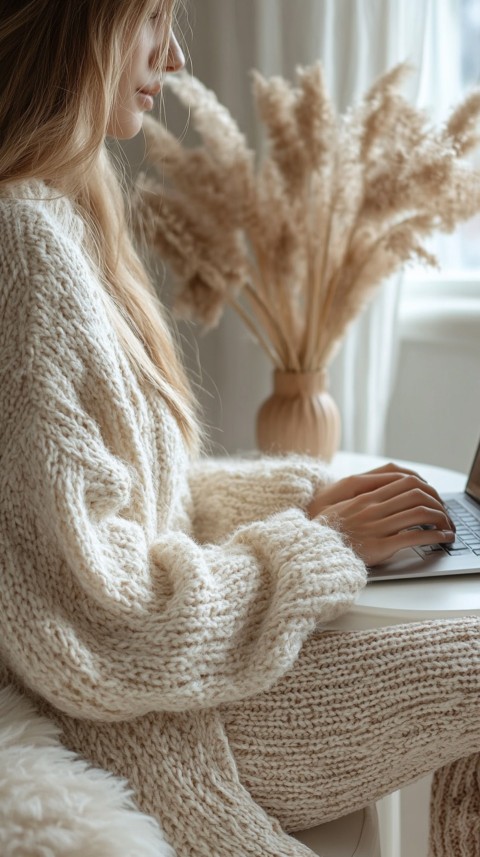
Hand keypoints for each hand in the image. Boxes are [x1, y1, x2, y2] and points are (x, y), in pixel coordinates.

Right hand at [308, 463, 455, 565]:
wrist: (309, 550)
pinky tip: (441, 539)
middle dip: (438, 501)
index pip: (404, 480)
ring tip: (448, 527)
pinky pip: (413, 537)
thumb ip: (361, 497)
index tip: (433, 496)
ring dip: (441, 519)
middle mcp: (373, 507)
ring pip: (419, 513)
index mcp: (365, 495)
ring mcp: (376, 526)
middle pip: (417, 493)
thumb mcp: (338, 505)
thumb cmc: (324, 530)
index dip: (425, 486)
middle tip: (445, 513)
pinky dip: (433, 536)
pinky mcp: (379, 546)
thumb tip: (384, 494)